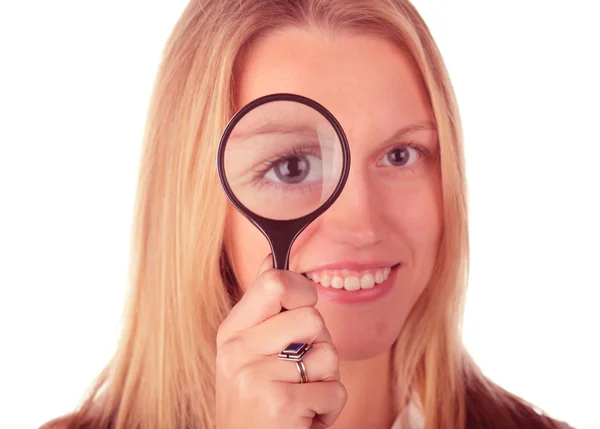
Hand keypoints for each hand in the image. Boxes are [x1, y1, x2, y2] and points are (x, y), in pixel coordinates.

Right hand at [216, 254, 346, 428]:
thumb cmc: (257, 403)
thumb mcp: (248, 353)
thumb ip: (263, 310)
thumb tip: (272, 258)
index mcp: (232, 332)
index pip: (275, 282)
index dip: (302, 290)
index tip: (302, 308)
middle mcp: (238, 351)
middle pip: (311, 316)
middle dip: (320, 345)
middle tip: (299, 370)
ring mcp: (255, 377)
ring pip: (328, 354)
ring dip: (326, 381)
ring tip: (300, 396)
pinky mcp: (279, 403)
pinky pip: (335, 390)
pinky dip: (329, 409)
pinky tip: (303, 419)